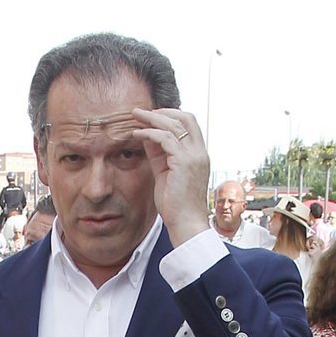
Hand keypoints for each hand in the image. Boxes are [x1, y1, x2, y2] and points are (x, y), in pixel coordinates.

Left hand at [130, 107, 209, 246]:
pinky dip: (150, 132)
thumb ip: (159, 156)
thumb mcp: (165, 175)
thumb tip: (147, 138)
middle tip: (141, 112)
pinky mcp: (184, 162)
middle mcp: (199, 152)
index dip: (169, 117)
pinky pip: (166, 138)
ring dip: (152, 118)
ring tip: (135, 117)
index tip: (150, 117)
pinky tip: (137, 134)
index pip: (188, 125)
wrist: (186, 225)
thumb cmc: (175, 207)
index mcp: (198, 155)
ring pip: (174, 124)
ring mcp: (194, 156)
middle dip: (162, 111)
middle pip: (185, 117)